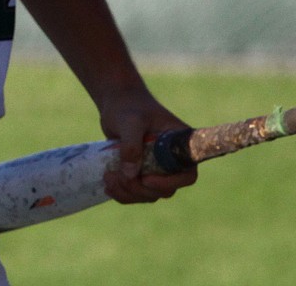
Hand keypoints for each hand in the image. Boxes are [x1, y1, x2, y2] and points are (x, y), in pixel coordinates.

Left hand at [98, 87, 197, 203]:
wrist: (116, 101)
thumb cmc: (128, 106)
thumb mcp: (130, 121)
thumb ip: (131, 145)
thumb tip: (131, 175)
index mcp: (180, 145)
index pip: (187, 174)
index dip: (171, 183)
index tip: (146, 178)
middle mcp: (172, 160)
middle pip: (165, 190)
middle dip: (140, 189)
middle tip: (118, 176)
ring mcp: (157, 167)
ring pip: (150, 194)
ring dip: (129, 193)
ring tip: (108, 178)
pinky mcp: (142, 171)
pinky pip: (137, 192)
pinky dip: (123, 193)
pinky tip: (108, 186)